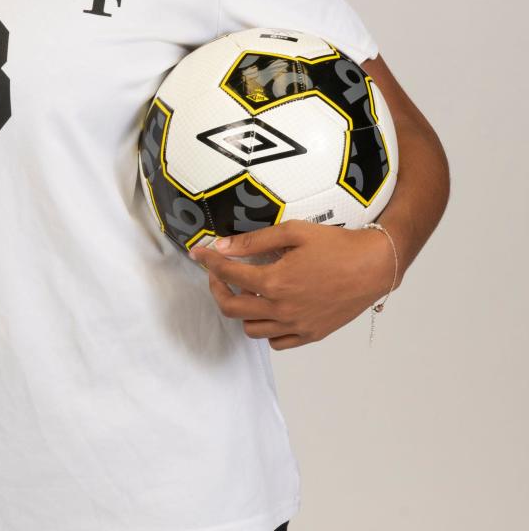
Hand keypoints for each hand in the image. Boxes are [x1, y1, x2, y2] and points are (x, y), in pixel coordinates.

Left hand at [187, 220, 395, 349]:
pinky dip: (266, 328)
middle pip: (231, 308)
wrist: (373, 266)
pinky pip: (277, 341)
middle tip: (219, 273)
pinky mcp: (311, 334)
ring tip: (245, 290)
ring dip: (241, 310)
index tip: (199, 253)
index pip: (228, 275)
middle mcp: (282, 309)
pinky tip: (269, 308)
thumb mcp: (292, 232)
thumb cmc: (335, 245)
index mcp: (275, 282)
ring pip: (251, 329)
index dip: (209, 262)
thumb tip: (222, 246)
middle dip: (217, 289)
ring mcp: (297, 325)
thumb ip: (253, 242)